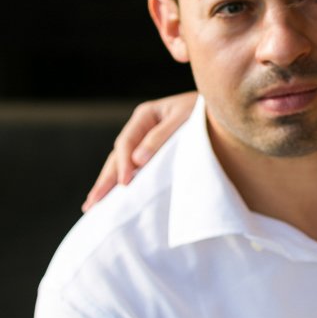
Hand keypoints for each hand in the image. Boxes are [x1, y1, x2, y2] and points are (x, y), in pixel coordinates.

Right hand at [83, 91, 197, 210]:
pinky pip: (134, 170)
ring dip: (108, 184)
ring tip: (93, 205)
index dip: (123, 164)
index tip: (124, 184)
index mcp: (145, 115)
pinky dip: (123, 183)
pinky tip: (113, 198)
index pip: (126, 143)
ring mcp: (145, 143)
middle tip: (92, 203)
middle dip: (105, 180)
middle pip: (117, 156)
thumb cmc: (207, 112)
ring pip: (120, 164)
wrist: (224, 113)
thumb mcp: (184, 118)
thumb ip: (161, 137)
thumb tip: (137, 161)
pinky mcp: (154, 156)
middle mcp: (141, 129)